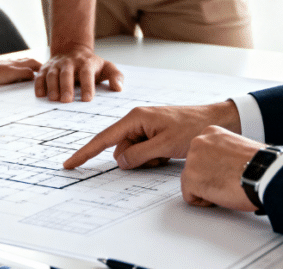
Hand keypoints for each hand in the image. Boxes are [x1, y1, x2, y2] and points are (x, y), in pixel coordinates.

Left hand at [0, 57, 42, 84]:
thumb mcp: (13, 75)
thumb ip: (25, 73)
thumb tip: (35, 75)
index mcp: (18, 64)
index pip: (34, 63)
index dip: (41, 67)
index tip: (47, 70)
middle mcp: (13, 62)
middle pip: (28, 61)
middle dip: (36, 65)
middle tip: (42, 71)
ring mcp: (6, 64)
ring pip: (20, 63)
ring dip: (27, 66)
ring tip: (31, 72)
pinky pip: (12, 67)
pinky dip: (18, 69)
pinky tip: (15, 73)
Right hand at [35, 44, 123, 101]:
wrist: (73, 50)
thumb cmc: (91, 65)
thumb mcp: (107, 67)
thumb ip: (116, 76)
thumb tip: (118, 88)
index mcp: (86, 63)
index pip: (87, 74)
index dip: (87, 86)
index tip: (87, 99)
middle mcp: (70, 63)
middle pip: (67, 73)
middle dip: (66, 87)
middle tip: (67, 101)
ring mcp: (56, 65)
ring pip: (52, 74)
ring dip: (52, 86)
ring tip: (53, 99)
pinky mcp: (46, 69)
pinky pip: (40, 76)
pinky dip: (39, 85)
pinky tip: (40, 95)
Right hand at [63, 102, 239, 169]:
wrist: (213, 120)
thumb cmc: (191, 128)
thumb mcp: (164, 145)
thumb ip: (138, 155)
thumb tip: (119, 161)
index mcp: (135, 118)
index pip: (103, 139)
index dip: (85, 153)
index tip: (69, 164)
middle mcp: (136, 120)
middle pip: (121, 149)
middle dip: (135, 159)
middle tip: (159, 156)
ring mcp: (145, 127)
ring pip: (133, 153)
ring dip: (146, 160)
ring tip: (166, 153)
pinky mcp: (153, 133)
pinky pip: (144, 152)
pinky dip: (153, 157)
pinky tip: (168, 153)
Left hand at [181, 126, 264, 211]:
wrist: (264, 173)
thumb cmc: (259, 164)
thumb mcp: (238, 146)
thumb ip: (223, 151)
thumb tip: (222, 162)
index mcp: (211, 133)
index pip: (202, 154)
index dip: (214, 167)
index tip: (226, 171)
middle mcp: (198, 143)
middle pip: (195, 167)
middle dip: (208, 177)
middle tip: (227, 181)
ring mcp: (192, 160)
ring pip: (191, 181)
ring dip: (206, 189)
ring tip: (226, 188)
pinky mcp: (191, 179)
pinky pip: (189, 196)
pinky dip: (204, 202)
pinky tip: (221, 196)